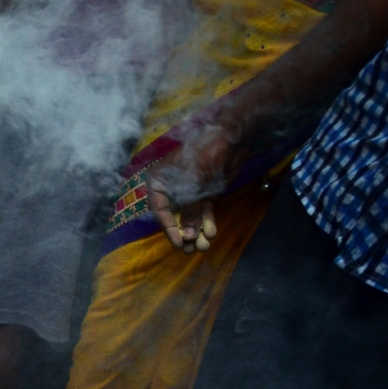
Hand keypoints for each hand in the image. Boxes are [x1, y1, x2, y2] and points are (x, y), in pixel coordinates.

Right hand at [146, 124, 234, 253]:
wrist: (229, 138)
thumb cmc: (203, 156)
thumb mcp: (193, 186)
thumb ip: (189, 212)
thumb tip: (186, 237)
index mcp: (158, 183)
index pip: (160, 211)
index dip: (169, 228)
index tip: (178, 242)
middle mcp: (171, 189)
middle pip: (175, 216)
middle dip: (184, 233)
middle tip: (189, 250)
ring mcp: (189, 192)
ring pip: (190, 216)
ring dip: (196, 231)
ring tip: (203, 246)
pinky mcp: (204, 193)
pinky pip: (203, 211)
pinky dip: (207, 221)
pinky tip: (210, 233)